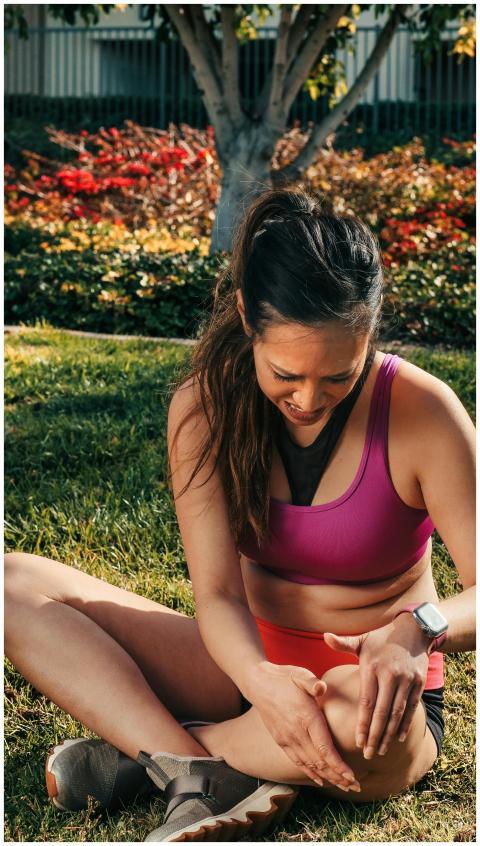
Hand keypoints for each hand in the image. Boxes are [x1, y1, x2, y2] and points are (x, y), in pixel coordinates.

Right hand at [250, 661, 360, 791]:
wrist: (258, 684)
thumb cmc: (283, 678)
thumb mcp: (299, 674)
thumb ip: (311, 682)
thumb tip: (321, 687)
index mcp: (305, 717)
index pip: (324, 749)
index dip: (338, 766)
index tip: (352, 777)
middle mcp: (296, 733)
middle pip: (320, 762)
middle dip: (339, 777)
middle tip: (355, 788)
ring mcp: (287, 739)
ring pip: (310, 765)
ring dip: (327, 777)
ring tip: (343, 786)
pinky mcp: (281, 741)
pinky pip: (297, 762)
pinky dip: (310, 773)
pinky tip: (320, 780)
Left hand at [324, 616, 430, 758]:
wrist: (414, 629)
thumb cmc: (381, 638)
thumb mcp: (362, 640)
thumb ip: (343, 643)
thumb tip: (325, 636)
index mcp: (372, 667)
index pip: (366, 702)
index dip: (362, 724)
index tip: (358, 742)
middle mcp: (390, 675)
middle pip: (382, 712)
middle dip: (375, 736)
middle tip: (368, 754)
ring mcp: (406, 680)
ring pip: (397, 712)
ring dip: (389, 734)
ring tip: (382, 750)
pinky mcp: (419, 683)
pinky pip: (411, 708)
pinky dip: (405, 724)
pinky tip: (398, 738)